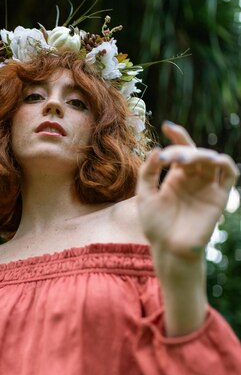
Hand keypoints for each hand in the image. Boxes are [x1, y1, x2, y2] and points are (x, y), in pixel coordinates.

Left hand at [136, 122, 238, 260]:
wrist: (169, 249)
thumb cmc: (156, 225)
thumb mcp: (144, 195)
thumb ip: (148, 172)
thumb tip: (157, 149)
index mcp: (177, 177)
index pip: (181, 149)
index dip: (177, 135)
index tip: (167, 125)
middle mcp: (194, 179)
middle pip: (194, 153)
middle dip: (182, 150)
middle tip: (170, 158)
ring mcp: (208, 187)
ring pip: (211, 159)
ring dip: (199, 154)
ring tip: (182, 160)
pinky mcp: (219, 197)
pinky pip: (229, 174)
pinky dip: (224, 163)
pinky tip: (213, 159)